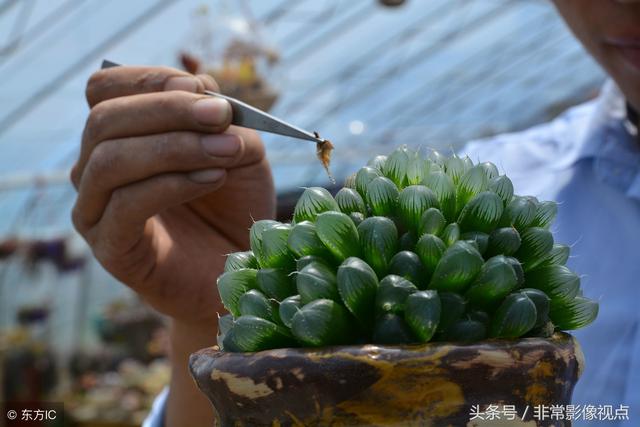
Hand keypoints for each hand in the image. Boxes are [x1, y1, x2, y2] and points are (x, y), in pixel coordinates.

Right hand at [71, 66, 275, 327]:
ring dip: (175, 146)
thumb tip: (202, 89)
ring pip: (110, 160)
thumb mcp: (239, 150)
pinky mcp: (110, 249)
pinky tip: (212, 178)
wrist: (242, 269)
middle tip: (222, 116)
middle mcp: (95, 170)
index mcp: (119, 138)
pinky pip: (125, 206)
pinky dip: (172, 184)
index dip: (148, 80)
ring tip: (227, 151)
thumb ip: (222, 119)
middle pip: (103, 120)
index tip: (201, 87)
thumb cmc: (234, 205)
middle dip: (169, 110)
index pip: (105, 90)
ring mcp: (95, 212)